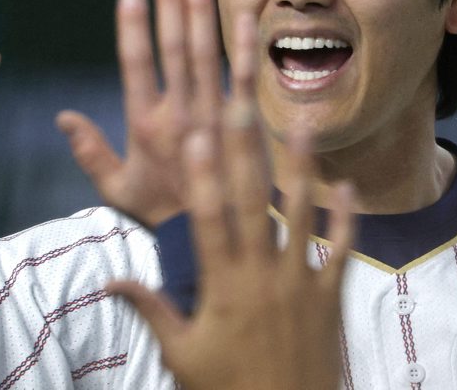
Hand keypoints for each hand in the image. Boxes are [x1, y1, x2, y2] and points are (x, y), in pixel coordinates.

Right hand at [56, 0, 222, 227]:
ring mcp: (214, 117)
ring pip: (205, 56)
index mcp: (145, 126)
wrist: (215, 240)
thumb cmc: (161, 213)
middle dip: (170, 6)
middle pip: (173, 51)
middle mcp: (179, 115)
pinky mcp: (244, 123)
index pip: (136, 65)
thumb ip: (90, 152)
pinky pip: (244, 78)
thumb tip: (62, 116)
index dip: (133, 26)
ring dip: (201, 14)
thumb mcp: (116, 189)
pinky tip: (242, 13)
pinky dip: (243, 45)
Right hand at [108, 14, 355, 389]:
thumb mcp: (181, 355)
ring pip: (302, 213)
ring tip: (301, 122)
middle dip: (245, 148)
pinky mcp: (330, 295)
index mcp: (223, 284)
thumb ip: (150, 310)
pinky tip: (348, 183)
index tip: (193, 131)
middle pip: (252, 201)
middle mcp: (262, 272)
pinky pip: (341, 249)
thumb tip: (109, 281)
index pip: (208, 218)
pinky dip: (346, 217)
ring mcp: (301, 281)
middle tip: (241, 101)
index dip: (201, 173)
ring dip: (302, 165)